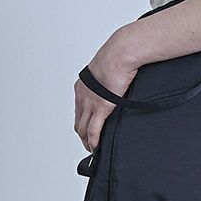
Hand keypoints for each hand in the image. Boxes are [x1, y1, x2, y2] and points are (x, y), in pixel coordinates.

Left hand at [74, 33, 137, 153]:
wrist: (121, 53)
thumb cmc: (119, 55)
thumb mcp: (108, 68)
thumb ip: (109, 78)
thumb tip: (118, 81)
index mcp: (83, 85)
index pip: (79, 109)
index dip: (83, 121)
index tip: (88, 128)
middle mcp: (82, 96)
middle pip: (78, 121)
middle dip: (82, 135)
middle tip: (89, 143)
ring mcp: (90, 102)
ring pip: (82, 129)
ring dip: (86, 141)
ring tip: (93, 148)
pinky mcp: (101, 107)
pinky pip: (93, 130)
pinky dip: (93, 141)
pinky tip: (95, 147)